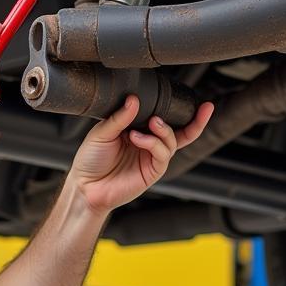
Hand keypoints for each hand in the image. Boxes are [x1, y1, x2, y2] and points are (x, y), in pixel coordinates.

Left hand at [69, 96, 213, 214]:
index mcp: (138, 129)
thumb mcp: (102, 132)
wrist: (85, 186)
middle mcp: (148, 143)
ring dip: (164, 130)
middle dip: (195, 121)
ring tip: (152, 123)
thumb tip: (134, 100)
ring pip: (172, 141)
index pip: (162, 118)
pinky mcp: (152, 172)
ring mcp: (151, 158)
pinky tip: (138, 138)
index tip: (195, 100)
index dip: (179, 110)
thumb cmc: (91, 159)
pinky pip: (162, 155)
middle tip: (200, 108)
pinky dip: (153, 143)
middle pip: (180, 132)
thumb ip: (119, 117)